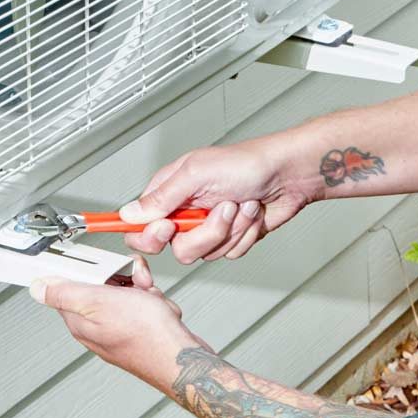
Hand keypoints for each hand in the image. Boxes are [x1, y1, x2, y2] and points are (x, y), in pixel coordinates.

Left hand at [30, 255, 214, 389]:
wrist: (180, 356)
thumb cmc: (145, 334)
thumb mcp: (99, 302)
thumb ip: (65, 293)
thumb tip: (36, 288)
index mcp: (80, 319)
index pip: (71, 283)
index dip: (88, 268)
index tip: (101, 265)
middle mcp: (96, 325)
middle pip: (101, 283)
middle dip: (121, 276)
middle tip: (132, 283)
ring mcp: (118, 327)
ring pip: (126, 289)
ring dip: (141, 287)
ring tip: (149, 297)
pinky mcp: (139, 328)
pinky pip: (143, 301)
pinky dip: (153, 299)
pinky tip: (158, 308)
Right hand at [117, 137, 310, 263]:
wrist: (288, 175)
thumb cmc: (248, 162)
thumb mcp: (197, 173)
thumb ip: (161, 197)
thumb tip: (129, 213)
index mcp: (171, 190)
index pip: (140, 224)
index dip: (149, 234)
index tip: (167, 228)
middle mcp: (186, 210)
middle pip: (176, 247)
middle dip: (205, 232)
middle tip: (220, 208)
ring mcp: (209, 226)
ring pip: (205, 253)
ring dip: (230, 230)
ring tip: (240, 204)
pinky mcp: (231, 238)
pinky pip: (228, 254)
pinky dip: (244, 235)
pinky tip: (250, 214)